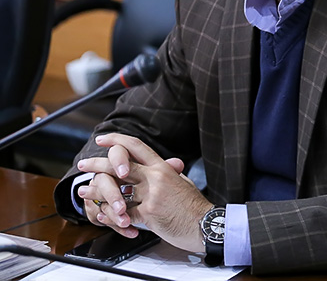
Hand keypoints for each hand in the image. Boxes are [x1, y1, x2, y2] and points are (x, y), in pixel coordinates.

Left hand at [77, 133, 211, 251]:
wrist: (205, 224)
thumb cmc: (195, 206)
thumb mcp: (183, 182)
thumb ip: (171, 173)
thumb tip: (169, 164)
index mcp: (163, 168)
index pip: (137, 147)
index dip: (117, 141)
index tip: (103, 139)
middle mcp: (156, 177)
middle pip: (120, 165)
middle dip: (97, 164)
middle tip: (84, 164)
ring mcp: (152, 194)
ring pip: (116, 190)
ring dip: (97, 192)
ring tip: (85, 192)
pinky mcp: (149, 213)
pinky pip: (122, 213)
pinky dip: (109, 215)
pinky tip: (100, 214)